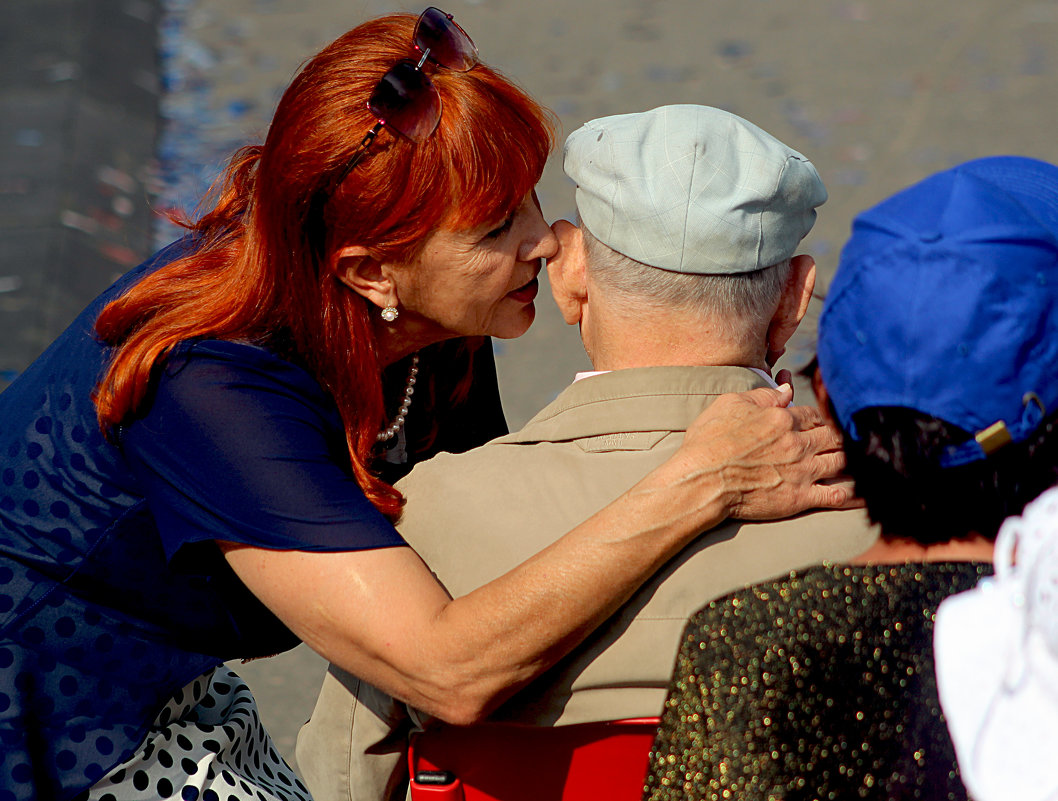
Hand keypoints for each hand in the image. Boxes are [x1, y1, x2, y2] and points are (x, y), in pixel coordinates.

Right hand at [677, 384, 860, 520]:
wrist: (702, 481)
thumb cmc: (709, 442)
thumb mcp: (730, 405)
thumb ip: (762, 396)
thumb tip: (785, 389)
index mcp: (783, 419)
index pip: (813, 414)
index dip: (819, 416)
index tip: (821, 421)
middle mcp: (798, 443)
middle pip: (833, 435)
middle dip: (842, 435)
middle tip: (849, 437)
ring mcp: (803, 471)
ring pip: (842, 461)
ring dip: (853, 459)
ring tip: (863, 459)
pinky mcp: (801, 497)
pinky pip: (837, 495)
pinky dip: (854, 494)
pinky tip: (866, 492)